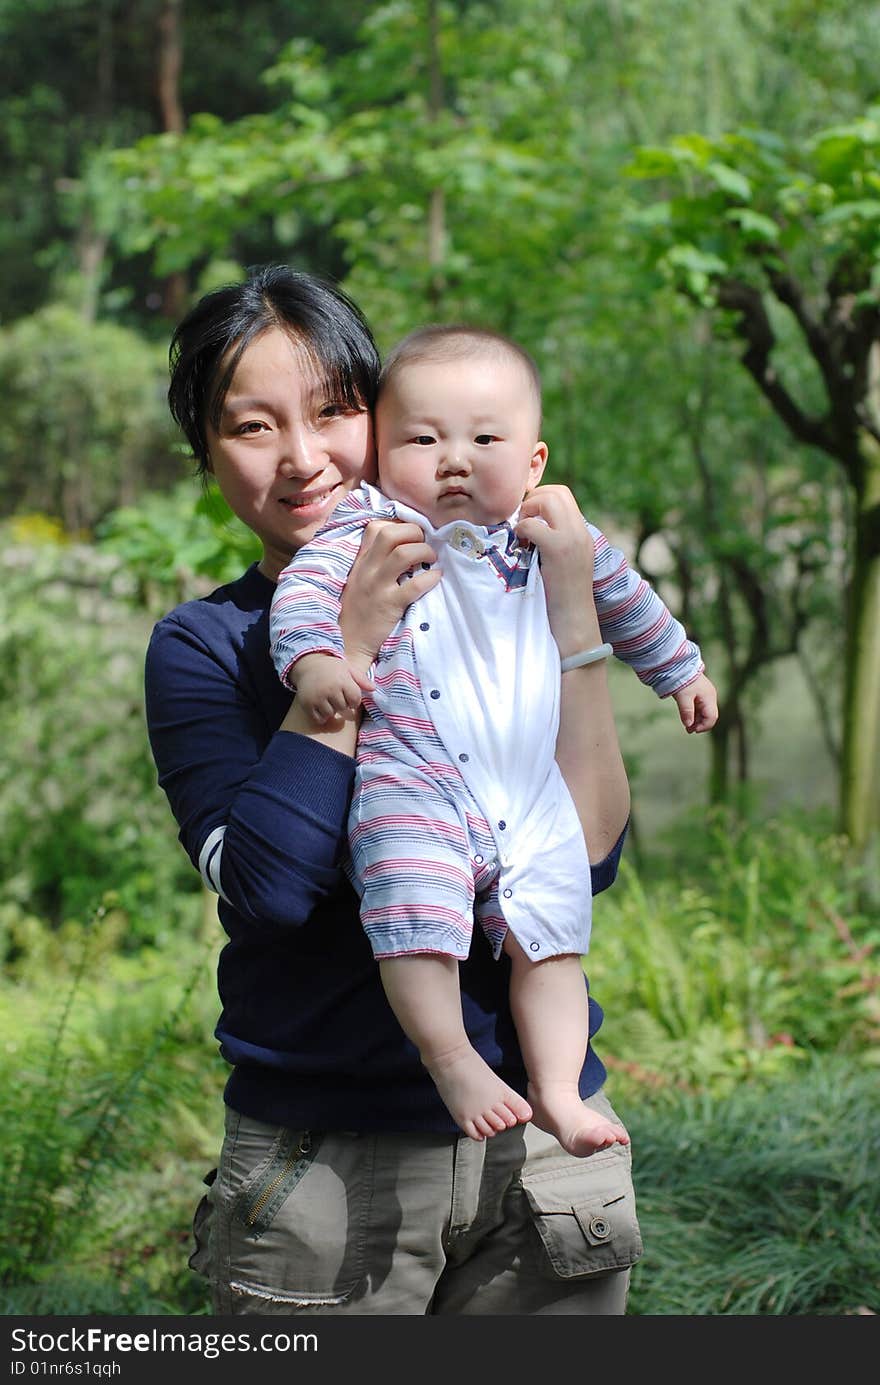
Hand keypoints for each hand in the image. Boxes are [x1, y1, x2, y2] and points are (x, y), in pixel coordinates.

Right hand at [293, 652, 374, 725]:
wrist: (308, 664)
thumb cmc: (332, 667)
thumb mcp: (348, 668)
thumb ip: (361, 679)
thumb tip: (373, 688)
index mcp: (342, 680)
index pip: (355, 699)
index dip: (354, 700)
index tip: (350, 697)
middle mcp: (330, 689)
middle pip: (343, 707)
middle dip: (342, 704)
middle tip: (337, 697)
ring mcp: (317, 697)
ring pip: (330, 714)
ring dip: (332, 711)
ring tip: (329, 702)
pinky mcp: (307, 704)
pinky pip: (318, 719)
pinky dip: (321, 717)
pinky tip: (322, 708)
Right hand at [340, 520, 440, 671]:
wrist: (347, 643)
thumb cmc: (357, 611)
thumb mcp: (358, 580)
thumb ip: (373, 562)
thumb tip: (402, 545)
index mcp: (361, 562)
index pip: (375, 528)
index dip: (398, 525)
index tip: (411, 535)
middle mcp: (367, 569)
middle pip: (390, 534)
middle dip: (414, 533)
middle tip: (424, 544)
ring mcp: (377, 587)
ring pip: (403, 554)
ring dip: (424, 552)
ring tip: (432, 560)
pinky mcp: (389, 605)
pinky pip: (414, 585)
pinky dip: (430, 578)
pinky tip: (436, 578)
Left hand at [515, 485, 598, 653]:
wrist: (573, 622)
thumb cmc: (561, 598)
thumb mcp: (563, 563)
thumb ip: (553, 541)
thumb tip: (529, 526)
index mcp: (582, 533)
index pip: (563, 495)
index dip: (540, 498)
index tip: (527, 517)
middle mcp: (580, 532)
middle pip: (557, 491)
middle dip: (533, 500)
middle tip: (522, 522)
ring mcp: (572, 539)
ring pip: (549, 499)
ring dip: (529, 511)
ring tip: (522, 533)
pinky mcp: (559, 551)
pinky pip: (533, 525)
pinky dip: (522, 530)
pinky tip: (520, 546)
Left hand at [673, 672, 718, 733]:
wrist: (680, 665)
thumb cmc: (683, 680)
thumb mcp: (683, 697)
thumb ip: (686, 712)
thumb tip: (688, 726)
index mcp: (709, 698)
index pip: (712, 717)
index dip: (703, 726)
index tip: (692, 730)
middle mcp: (710, 697)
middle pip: (710, 716)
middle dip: (700, 724)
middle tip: (688, 730)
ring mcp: (706, 695)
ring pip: (705, 712)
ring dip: (697, 720)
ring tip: (687, 726)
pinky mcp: (700, 694)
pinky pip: (700, 707)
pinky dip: (695, 714)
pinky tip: (687, 718)